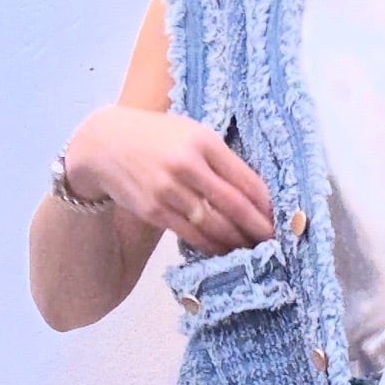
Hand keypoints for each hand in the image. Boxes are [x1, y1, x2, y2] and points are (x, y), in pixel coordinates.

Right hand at [66, 104, 274, 255]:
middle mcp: (186, 165)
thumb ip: (221, 160)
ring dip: (237, 242)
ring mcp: (169, 190)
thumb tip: (257, 195)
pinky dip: (212, 245)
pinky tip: (224, 250)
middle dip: (258, 228)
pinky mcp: (155, 211)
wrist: (104, 144)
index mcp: (203, 141)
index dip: (267, 205)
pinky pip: (192, 235)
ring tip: (253, 250)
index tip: (281, 218)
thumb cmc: (157, 138)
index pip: (246, 180)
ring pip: (214, 226)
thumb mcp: (191, 134)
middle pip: (234, 206)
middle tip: (274, 242)